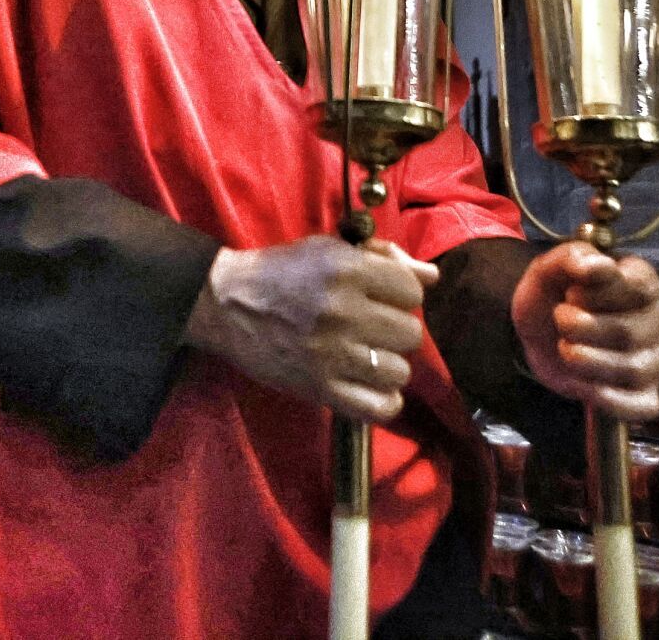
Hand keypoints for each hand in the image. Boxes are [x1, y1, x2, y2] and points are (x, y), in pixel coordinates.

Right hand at [183, 235, 439, 424]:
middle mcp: (343, 311)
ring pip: (398, 371)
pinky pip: (379, 408)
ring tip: (365, 355)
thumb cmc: (282, 271)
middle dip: (394, 328)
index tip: (381, 296)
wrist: (225, 304)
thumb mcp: (329, 250)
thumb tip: (433, 276)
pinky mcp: (319, 388)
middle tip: (370, 327)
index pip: (412, 291)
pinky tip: (369, 385)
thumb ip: (384, 259)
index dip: (399, 293)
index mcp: (346, 270)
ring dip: (385, 364)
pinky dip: (382, 400)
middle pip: (410, 333)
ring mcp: (332, 354)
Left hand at [511, 241, 658, 422]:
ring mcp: (653, 360)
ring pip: (633, 369)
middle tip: (561, 318)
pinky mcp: (642, 394)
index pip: (641, 287)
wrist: (538, 332)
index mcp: (641, 283)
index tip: (571, 292)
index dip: (601, 292)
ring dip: (588, 361)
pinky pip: (638, 406)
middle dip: (584, 328)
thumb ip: (571, 257)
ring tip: (566, 348)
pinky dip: (606, 398)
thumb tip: (593, 264)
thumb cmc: (554, 295)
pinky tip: (581, 383)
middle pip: (631, 332)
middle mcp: (656, 321)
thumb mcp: (550, 268)